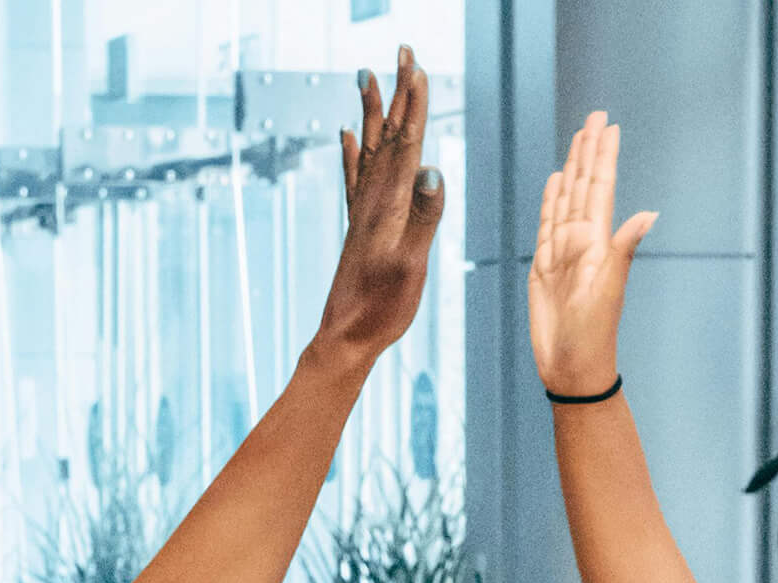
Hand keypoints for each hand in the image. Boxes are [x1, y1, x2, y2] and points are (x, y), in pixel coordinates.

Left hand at [316, 47, 446, 362]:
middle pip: (389, 136)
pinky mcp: (358, 227)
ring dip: (373, 112)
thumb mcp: (410, 265)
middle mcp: (373, 201)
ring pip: (371, 149)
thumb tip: (432, 170)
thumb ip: (423, 218)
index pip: (406, 144)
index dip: (412, 105)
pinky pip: (355, 178)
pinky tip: (346, 135)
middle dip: (397, 92)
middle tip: (401, 51)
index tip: (417, 67)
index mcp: (389, 206)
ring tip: (367, 77)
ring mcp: (363, 212)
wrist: (345, 337)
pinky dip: (352, 152)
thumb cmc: (380, 308)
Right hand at [528, 112, 656, 394]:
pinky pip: (547, 224)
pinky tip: (555, 182)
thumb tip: (649, 214)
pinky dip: (551, 200)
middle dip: (589, 151)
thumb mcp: (609, 289)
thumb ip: (624, 249)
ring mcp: (562, 253)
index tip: (609, 126)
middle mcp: (582, 242)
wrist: (572, 368)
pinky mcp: (544, 267)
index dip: (604, 157)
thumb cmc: (593, 335)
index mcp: (598, 242)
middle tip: (596, 116)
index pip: (601, 189)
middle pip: (584, 186)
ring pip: (566, 199)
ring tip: (578, 140)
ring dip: (572, 169)